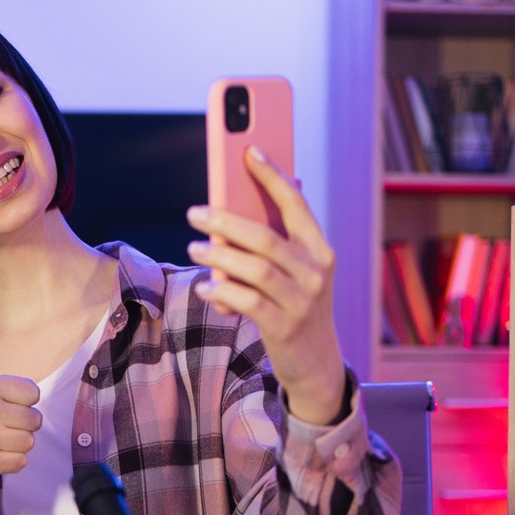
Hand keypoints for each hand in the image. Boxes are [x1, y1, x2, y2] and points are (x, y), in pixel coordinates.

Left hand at [186, 146, 347, 424]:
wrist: (316, 362)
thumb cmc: (297, 305)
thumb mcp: (298, 271)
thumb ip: (281, 237)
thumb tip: (261, 191)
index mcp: (319, 249)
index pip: (296, 204)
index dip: (273, 176)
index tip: (249, 151)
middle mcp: (315, 271)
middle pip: (266, 237)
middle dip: (227, 220)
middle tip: (195, 212)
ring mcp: (301, 300)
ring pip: (255, 268)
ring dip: (220, 255)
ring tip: (194, 246)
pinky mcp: (284, 326)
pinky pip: (248, 302)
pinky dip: (223, 291)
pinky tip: (205, 285)